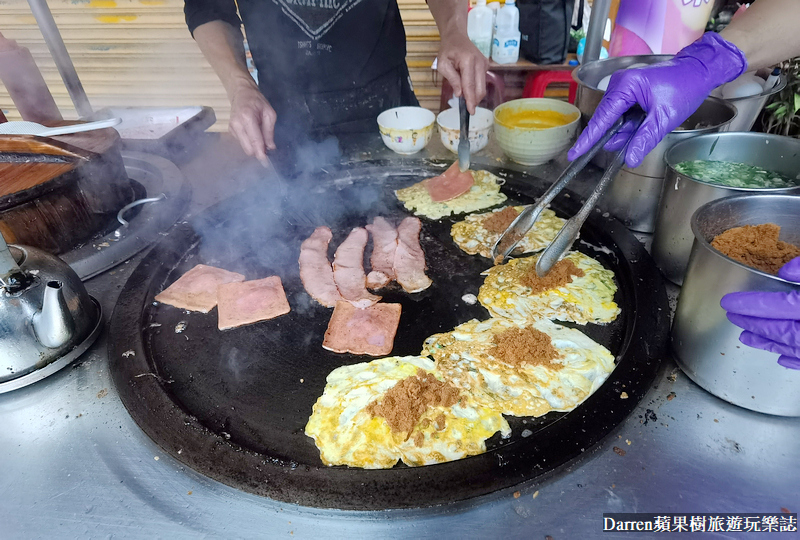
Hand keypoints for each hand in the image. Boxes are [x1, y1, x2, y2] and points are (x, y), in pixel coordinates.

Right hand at [228, 82, 276, 165]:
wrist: (241, 92)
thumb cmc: (257, 101)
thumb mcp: (269, 113)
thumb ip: (269, 131)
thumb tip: (270, 147)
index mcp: (247, 118)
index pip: (255, 141)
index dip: (261, 154)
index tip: (267, 163)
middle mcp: (237, 125)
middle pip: (248, 149)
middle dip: (258, 152)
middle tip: (267, 148)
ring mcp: (232, 128)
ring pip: (245, 148)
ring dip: (254, 147)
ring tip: (260, 137)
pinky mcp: (230, 131)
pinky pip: (242, 143)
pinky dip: (249, 142)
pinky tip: (252, 134)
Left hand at [437, 31, 487, 113]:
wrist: (457, 36)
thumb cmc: (448, 49)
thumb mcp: (443, 64)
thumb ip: (452, 79)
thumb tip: (459, 94)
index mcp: (468, 61)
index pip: (470, 85)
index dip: (470, 100)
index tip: (471, 111)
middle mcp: (480, 62)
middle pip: (480, 89)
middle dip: (474, 100)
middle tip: (466, 108)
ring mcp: (485, 64)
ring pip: (482, 87)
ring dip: (474, 95)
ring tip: (464, 94)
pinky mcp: (486, 66)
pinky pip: (482, 82)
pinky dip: (475, 88)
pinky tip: (467, 86)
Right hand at [568, 33, 746, 167]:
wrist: (700, 70)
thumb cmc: (685, 86)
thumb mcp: (664, 118)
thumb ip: (644, 139)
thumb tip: (629, 158)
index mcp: (625, 87)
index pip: (602, 118)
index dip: (589, 139)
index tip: (575, 154)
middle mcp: (620, 85)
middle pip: (607, 119)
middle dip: (618, 134)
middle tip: (634, 141)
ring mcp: (624, 87)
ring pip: (617, 119)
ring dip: (628, 129)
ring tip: (648, 124)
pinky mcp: (630, 91)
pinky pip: (624, 114)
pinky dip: (632, 123)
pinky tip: (645, 122)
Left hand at [721, 257, 799, 369]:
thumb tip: (785, 270)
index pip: (777, 306)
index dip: (750, 304)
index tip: (728, 302)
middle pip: (779, 329)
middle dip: (753, 323)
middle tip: (732, 317)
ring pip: (792, 347)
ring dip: (767, 342)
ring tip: (746, 338)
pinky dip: (794, 359)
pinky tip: (782, 358)